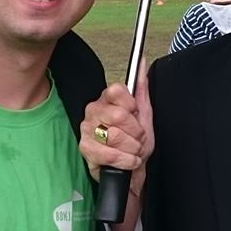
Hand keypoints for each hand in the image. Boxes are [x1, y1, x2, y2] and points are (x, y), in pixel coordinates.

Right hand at [80, 58, 153, 183]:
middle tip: (137, 138)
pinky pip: (109, 154)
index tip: (136, 114)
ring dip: (132, 148)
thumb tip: (142, 60)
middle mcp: (93, 111)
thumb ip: (141, 87)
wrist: (132, 170)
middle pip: (119, 115)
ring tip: (132, 151)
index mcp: (107, 99)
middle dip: (135, 132)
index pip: (116, 90)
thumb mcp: (144, 113)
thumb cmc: (135, 142)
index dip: (131, 105)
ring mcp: (87, 130)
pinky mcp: (85, 150)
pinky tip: (128, 161)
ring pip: (115, 135)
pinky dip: (125, 160)